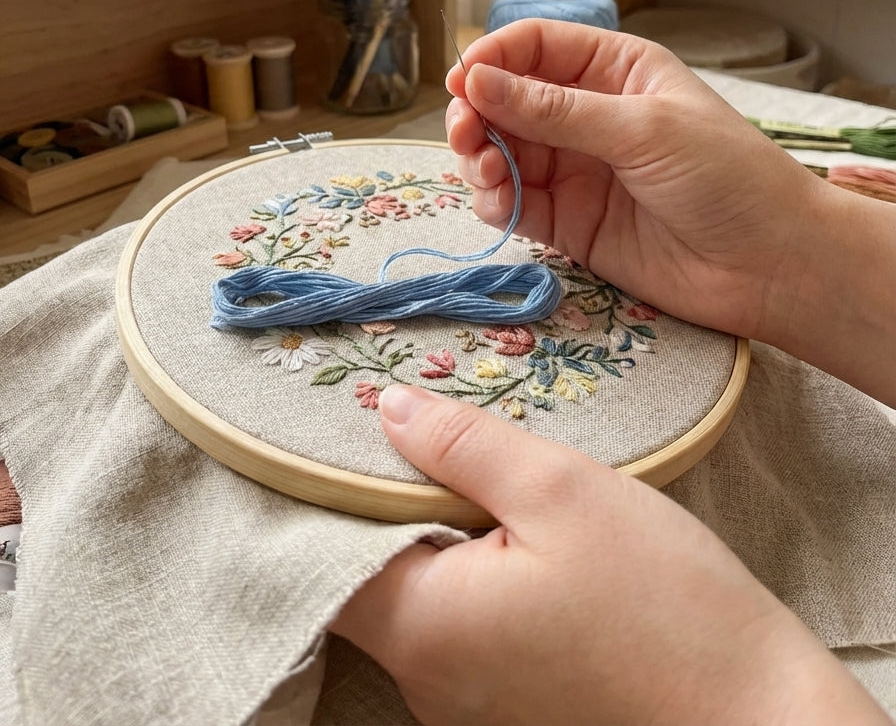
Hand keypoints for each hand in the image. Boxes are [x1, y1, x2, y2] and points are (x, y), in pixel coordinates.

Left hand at [333, 385, 884, 725]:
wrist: (754, 712)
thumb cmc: (662, 601)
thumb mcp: (561, 490)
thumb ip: (461, 444)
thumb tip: (384, 407)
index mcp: (423, 627)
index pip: (322, 556)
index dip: (325, 490)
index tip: (348, 430)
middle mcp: (426, 679)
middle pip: (365, 576)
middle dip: (387, 503)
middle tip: (429, 438)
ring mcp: (464, 702)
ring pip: (415, 598)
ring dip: (434, 536)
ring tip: (478, 479)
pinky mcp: (505, 703)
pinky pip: (456, 627)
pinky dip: (468, 574)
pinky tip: (512, 537)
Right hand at [444, 20, 895, 403]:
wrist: (771, 266)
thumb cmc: (728, 177)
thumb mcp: (641, 129)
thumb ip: (555, 110)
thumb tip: (478, 80)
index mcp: (616, 70)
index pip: (537, 47)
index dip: (494, 57)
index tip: (463, 79)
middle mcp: (589, 115)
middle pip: (508, 100)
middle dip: (478, 111)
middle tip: (466, 131)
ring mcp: (577, 169)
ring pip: (502, 151)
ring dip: (480, 156)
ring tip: (488, 170)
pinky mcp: (569, 222)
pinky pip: (515, 202)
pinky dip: (494, 199)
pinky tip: (499, 201)